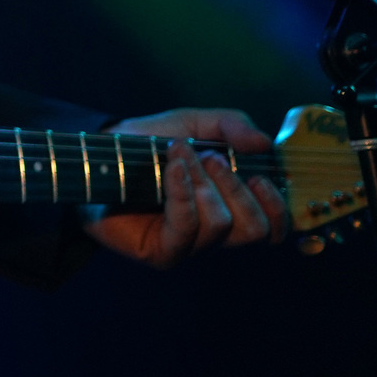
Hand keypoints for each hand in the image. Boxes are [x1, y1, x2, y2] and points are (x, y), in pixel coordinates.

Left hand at [83, 107, 288, 269]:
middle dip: (235, 186)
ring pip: (222, 224)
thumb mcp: (193, 124)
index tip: (259, 176)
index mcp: (232, 207)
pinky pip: (187, 228)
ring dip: (202, 183)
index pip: (275, 228)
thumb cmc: (149, 143)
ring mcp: (189, 245)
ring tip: (178, 158)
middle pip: (255, 229)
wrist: (99, 153)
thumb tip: (264, 142)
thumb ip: (231, 126)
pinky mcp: (162, 252)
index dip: (277, 206)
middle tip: (208, 157)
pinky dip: (183, 193)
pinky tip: (172, 169)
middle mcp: (215, 232)